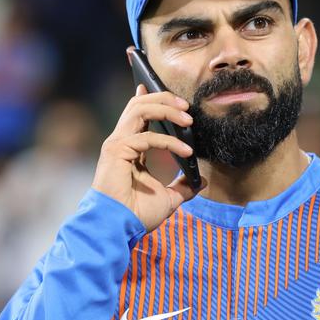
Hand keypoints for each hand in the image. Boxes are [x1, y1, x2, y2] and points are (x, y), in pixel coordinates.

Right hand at [91, 83, 205, 231]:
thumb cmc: (137, 215)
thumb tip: (202, 181)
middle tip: (187, 106)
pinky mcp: (117, 150)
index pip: (138, 113)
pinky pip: (147, 136)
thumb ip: (183, 186)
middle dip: (164, 98)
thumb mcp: (169, 198)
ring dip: (166, 109)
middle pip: (139, 104)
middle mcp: (121, 141)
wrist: (118, 228)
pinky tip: (186, 150)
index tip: (166, 90)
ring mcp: (117, 144)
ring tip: (188, 117)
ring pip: (140, 109)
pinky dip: (169, 141)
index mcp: (130, 148)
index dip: (149, 97)